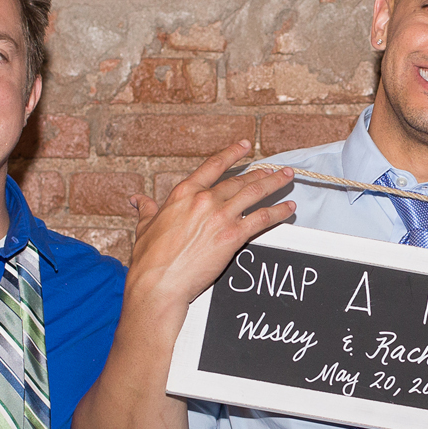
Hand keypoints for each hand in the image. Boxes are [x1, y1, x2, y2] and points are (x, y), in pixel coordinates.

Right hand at [122, 140, 296, 321]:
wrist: (159, 283)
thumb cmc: (149, 259)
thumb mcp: (145, 227)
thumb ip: (147, 209)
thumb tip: (138, 200)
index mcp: (184, 193)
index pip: (213, 166)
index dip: (232, 153)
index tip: (245, 146)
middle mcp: (204, 200)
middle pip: (239, 180)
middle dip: (261, 173)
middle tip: (276, 169)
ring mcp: (220, 216)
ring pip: (255, 193)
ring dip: (274, 183)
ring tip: (287, 177)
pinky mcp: (233, 236)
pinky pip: (262, 218)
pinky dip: (278, 212)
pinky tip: (288, 208)